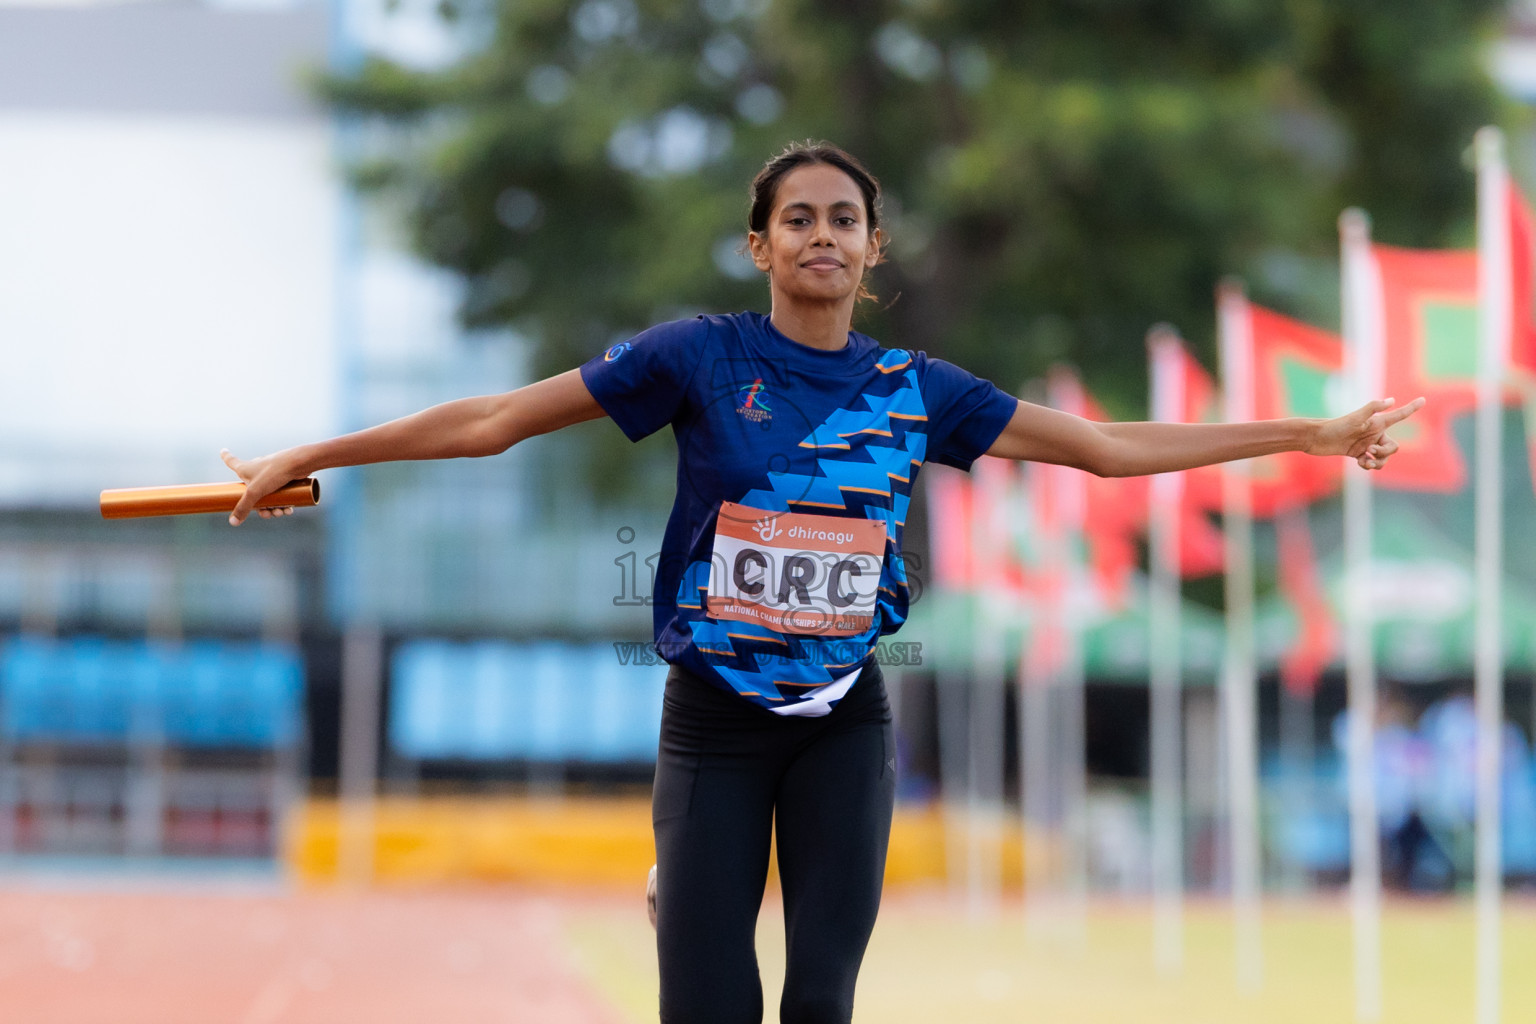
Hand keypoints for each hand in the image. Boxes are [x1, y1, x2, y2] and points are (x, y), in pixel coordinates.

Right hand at [221, 448, 300, 524]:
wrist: (299, 464)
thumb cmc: (273, 473)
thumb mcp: (255, 492)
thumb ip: (244, 507)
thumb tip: (233, 522)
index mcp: (245, 468)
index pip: (231, 461)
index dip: (226, 456)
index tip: (223, 451)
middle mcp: (256, 469)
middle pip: (251, 490)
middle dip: (259, 506)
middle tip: (267, 514)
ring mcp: (270, 474)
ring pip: (267, 495)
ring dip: (273, 507)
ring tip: (280, 512)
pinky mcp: (283, 478)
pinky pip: (280, 494)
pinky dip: (283, 503)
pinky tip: (288, 510)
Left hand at [1306, 397, 1425, 469]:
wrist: (1315, 438)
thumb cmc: (1335, 426)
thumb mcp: (1354, 418)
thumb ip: (1372, 408)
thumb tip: (1391, 400)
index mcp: (1376, 423)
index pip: (1398, 415)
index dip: (1411, 408)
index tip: (1423, 399)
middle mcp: (1373, 433)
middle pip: (1393, 446)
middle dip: (1386, 452)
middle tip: (1371, 451)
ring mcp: (1366, 444)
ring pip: (1384, 458)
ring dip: (1379, 463)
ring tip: (1366, 461)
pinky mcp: (1358, 453)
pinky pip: (1372, 463)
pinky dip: (1369, 465)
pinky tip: (1360, 463)